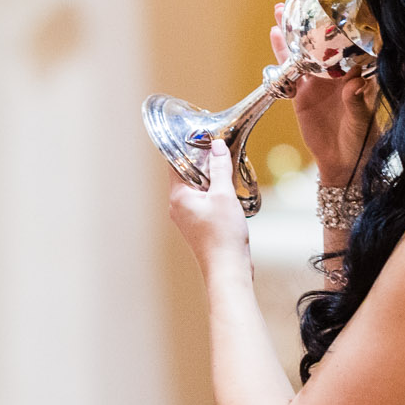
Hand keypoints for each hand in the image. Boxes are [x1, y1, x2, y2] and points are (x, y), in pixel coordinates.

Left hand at [167, 140, 251, 276]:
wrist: (228, 268)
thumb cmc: (223, 235)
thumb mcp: (224, 195)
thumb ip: (220, 168)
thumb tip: (216, 146)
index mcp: (178, 196)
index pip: (175, 163)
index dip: (188, 148)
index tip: (202, 136)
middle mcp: (178, 206)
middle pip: (187, 175)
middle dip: (203, 161)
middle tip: (220, 148)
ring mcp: (188, 217)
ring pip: (197, 188)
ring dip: (211, 178)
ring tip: (227, 167)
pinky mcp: (199, 225)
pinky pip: (203, 201)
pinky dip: (214, 192)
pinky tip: (229, 190)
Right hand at [275, 2, 376, 182]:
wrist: (343, 163)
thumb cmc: (362, 140)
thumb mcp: (362, 122)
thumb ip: (357, 103)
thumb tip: (354, 83)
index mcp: (357, 76)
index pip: (353, 47)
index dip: (346, 27)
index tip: (341, 7)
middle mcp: (337, 75)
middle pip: (325, 43)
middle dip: (314, 22)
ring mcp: (318, 83)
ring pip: (304, 53)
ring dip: (293, 33)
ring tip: (282, 10)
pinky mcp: (301, 94)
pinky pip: (289, 72)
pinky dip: (281, 55)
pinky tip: (274, 37)